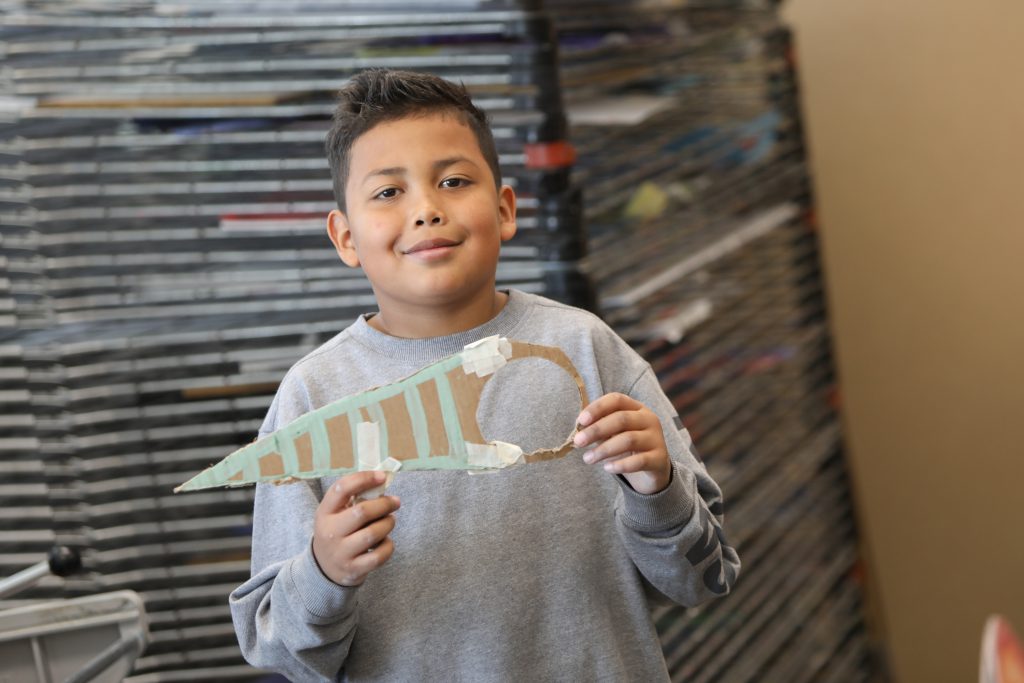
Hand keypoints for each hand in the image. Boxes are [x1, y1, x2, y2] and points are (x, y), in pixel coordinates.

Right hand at [312, 470, 400, 586]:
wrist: (323, 568)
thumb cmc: (336, 532)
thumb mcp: (335, 514)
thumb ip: (353, 499)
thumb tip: (382, 482)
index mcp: (324, 512)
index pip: (342, 488)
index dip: (364, 479)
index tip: (382, 476)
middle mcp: (330, 532)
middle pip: (362, 511)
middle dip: (384, 504)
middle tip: (395, 502)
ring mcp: (341, 553)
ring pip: (373, 533)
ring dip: (388, 523)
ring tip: (390, 521)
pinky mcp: (353, 569)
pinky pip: (379, 555)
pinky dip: (388, 545)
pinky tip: (386, 541)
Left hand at [573, 393, 671, 494]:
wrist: (653, 470)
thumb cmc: (627, 448)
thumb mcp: (612, 435)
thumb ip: (598, 429)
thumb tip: (578, 432)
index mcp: (636, 408)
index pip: (617, 400)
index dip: (597, 408)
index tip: (580, 421)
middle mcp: (649, 419)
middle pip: (621, 419)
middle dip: (596, 430)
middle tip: (578, 442)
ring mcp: (656, 439)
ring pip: (629, 440)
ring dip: (604, 449)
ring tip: (587, 459)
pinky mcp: (659, 459)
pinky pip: (639, 461)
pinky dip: (621, 465)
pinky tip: (607, 468)